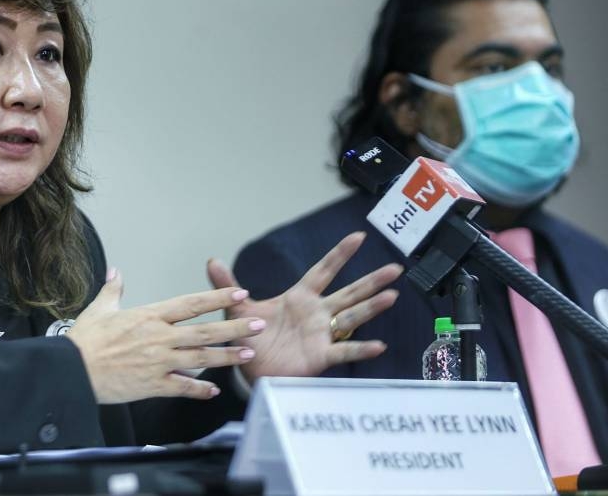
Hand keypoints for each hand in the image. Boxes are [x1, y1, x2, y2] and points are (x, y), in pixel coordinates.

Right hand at [67, 268, 267, 404]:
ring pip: (200, 358)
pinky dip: (199, 389)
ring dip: (226, 356)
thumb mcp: (100, 308)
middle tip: (259, 325)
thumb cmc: (85, 340)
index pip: (191, 303)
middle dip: (234, 327)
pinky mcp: (152, 384)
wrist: (72, 370)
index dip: (218, 298)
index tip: (239, 293)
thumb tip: (116, 272)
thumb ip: (113, 290)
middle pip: (204, 330)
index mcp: (150, 315)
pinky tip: (214, 390)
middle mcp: (159, 337)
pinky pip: (182, 387)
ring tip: (247, 354)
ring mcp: (158, 362)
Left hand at [206, 231, 402, 382]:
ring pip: (352, 316)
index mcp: (300, 297)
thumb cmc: (252, 339)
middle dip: (371, 280)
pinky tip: (378, 344)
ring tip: (392, 295)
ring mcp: (322, 334)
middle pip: (348, 292)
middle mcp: (317, 313)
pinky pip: (344, 350)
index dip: (340, 254)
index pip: (323, 270)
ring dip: (372, 307)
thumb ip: (228, 285)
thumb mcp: (238, 309)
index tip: (358, 236)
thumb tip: (212, 260)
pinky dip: (360, 348)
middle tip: (395, 268)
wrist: (251, 371)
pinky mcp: (321, 355)